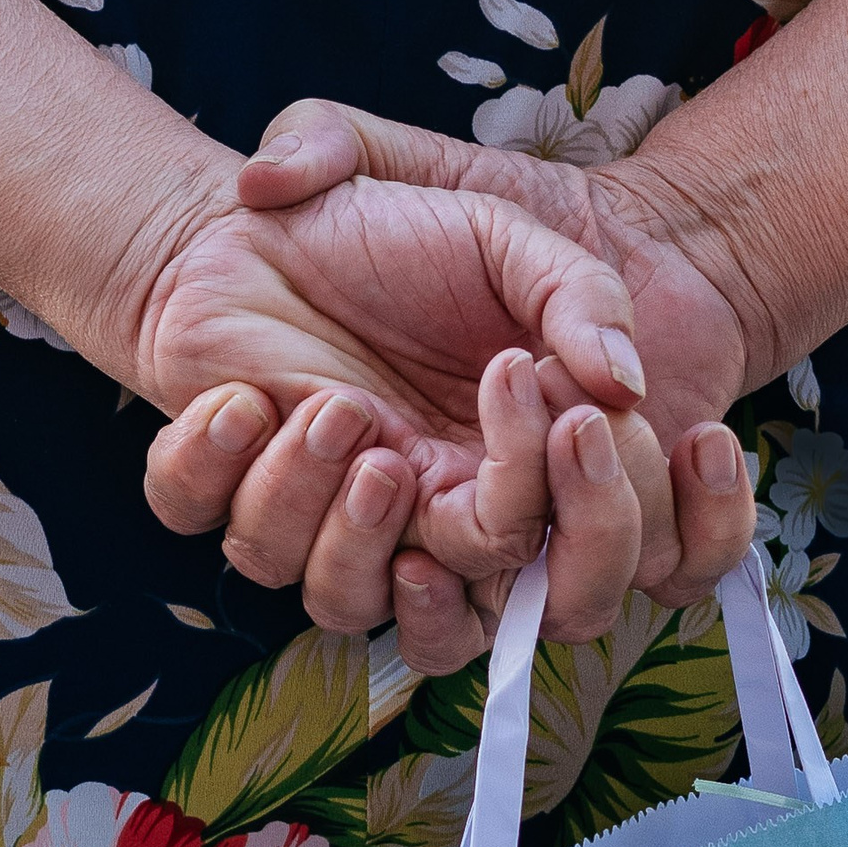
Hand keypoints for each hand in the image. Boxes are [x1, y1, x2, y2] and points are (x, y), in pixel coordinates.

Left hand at [142, 106, 758, 667]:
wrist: (268, 214)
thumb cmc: (399, 236)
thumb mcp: (505, 240)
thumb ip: (580, 298)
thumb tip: (625, 382)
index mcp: (496, 482)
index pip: (571, 574)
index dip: (592, 521)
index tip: (564, 410)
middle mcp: (416, 521)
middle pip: (460, 632)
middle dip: (467, 545)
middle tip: (419, 452)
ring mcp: (321, 517)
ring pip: (338, 601)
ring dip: (338, 521)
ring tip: (336, 408)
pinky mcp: (228, 492)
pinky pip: (222, 538)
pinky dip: (222, 473)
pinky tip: (242, 400)